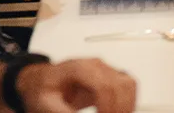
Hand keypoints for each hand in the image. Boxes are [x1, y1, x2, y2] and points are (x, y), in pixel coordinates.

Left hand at [17, 58, 136, 112]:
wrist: (43, 81)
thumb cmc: (44, 90)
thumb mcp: (46, 105)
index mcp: (78, 68)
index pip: (103, 86)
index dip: (107, 108)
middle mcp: (96, 65)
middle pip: (120, 85)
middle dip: (119, 109)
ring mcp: (105, 68)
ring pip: (129, 84)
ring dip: (127, 105)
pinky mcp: (111, 75)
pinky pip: (129, 86)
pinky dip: (128, 101)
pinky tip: (118, 111)